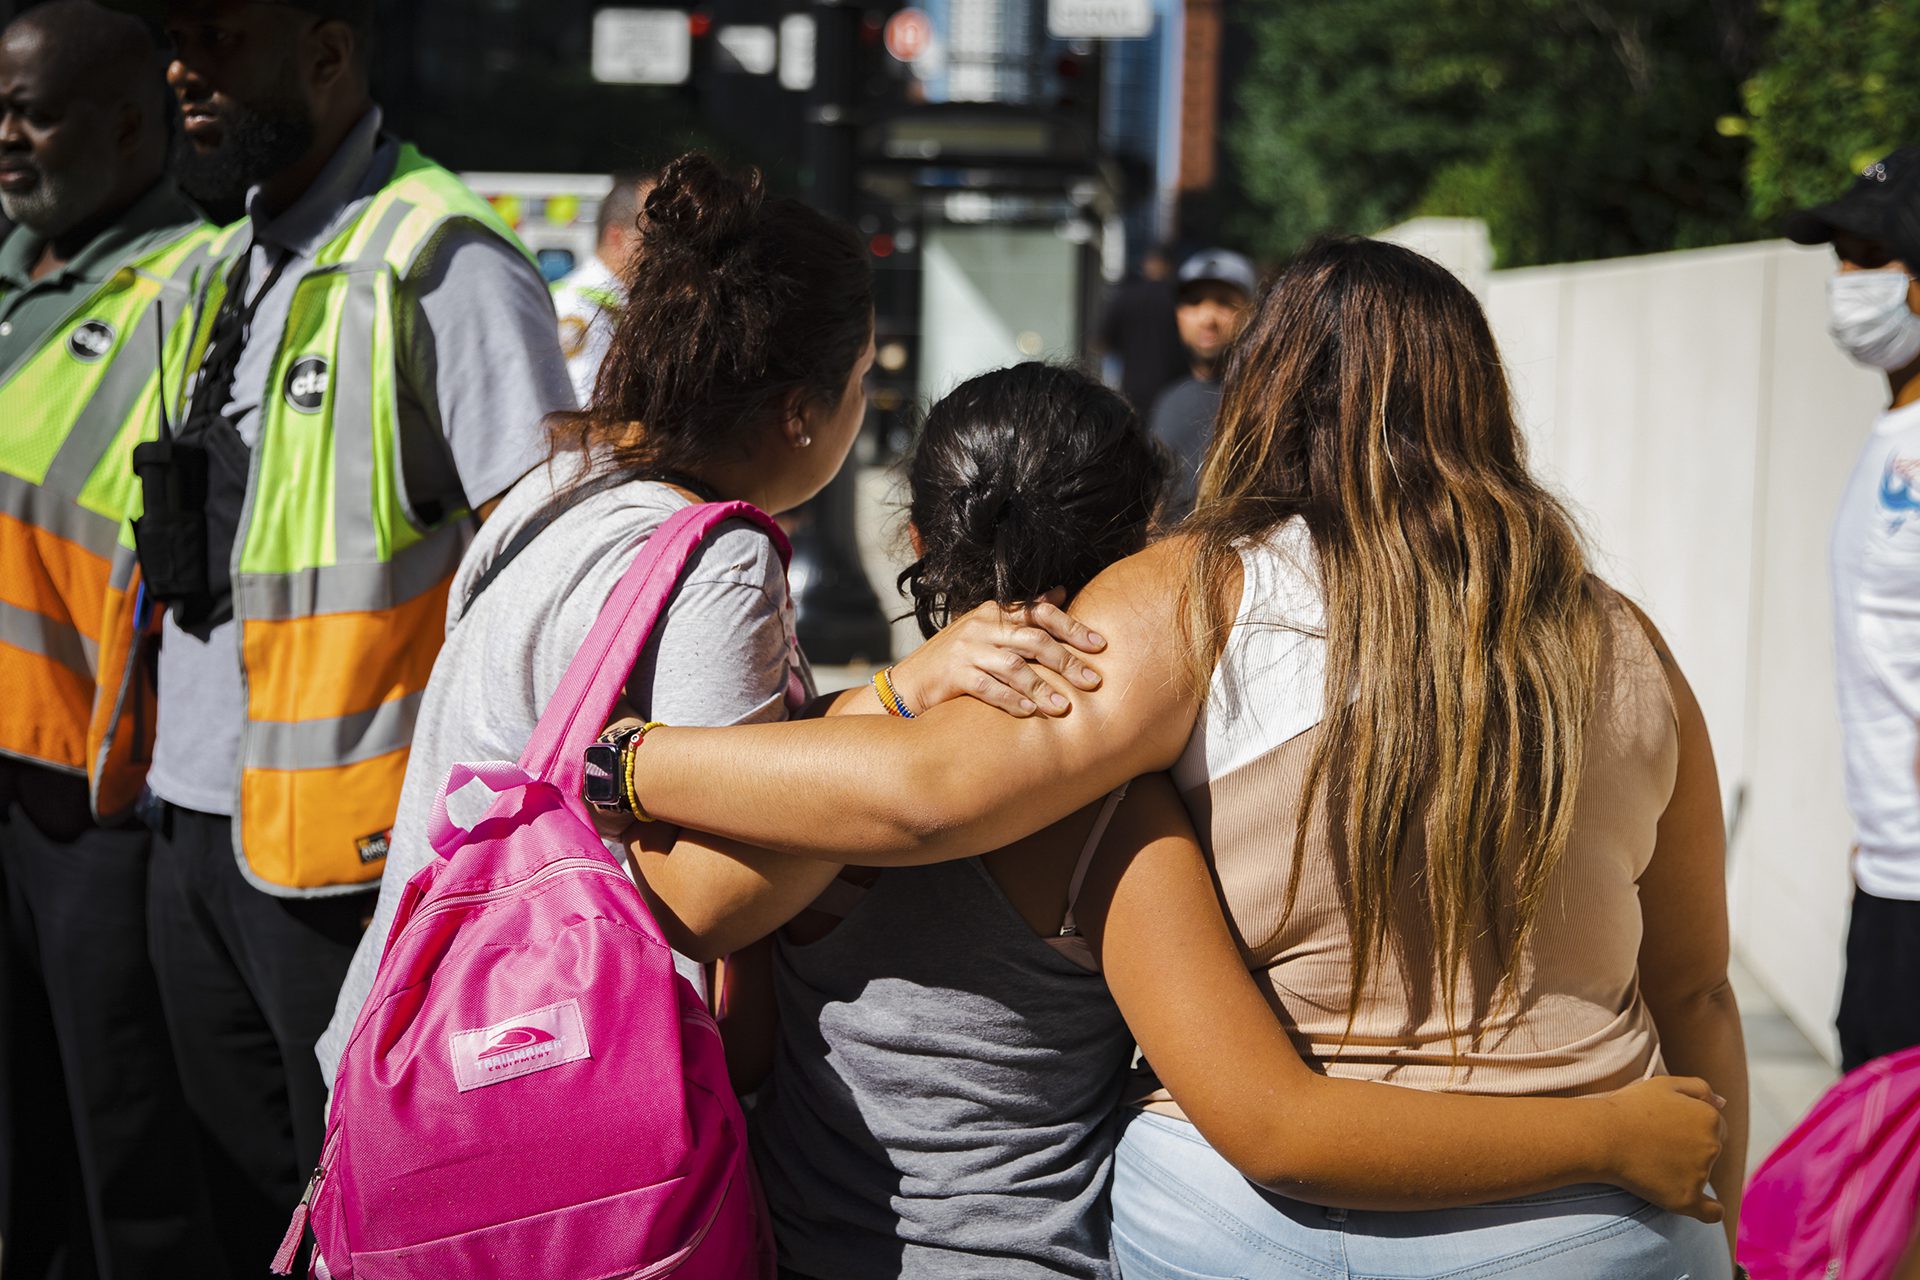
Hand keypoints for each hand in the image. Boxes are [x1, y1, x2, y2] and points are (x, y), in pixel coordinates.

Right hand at [887, 590, 1106, 718]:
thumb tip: (1061, 593)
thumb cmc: (956, 659)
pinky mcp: (954, 674)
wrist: (910, 683)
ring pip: (1014, 666)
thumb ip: (1022, 616)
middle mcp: (981, 626)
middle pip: (1033, 640)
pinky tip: (1029, 712)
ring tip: (1064, 707)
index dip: (1072, 627)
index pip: (1040, 612)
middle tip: (1093, 681)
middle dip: (1066, 661)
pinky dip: (1011, 700)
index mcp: (994, 612)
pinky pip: (988, 687)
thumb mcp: (988, 629)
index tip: (1099, 645)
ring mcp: (967, 650)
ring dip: (1042, 688)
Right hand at [1597, 1076, 1725, 1222]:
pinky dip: (1710, 1210)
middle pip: (1712, 1151)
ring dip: (1689, 1172)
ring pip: (1705, 1176)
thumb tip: (1723, 1102)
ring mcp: (1701, 1174)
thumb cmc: (1628, 1108)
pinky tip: (1705, 1207)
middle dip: (1693, 1148)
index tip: (1669, 1130)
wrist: (1601, 1136)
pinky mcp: (1686, 1199)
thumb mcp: (1664, 1084)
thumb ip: (1699, 1088)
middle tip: (1658, 1145)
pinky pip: (1711, 1212)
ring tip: (1653, 1163)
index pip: (1715, 1127)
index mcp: (1710, 1118)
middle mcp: (1712, 1146)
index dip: (1692, 1127)